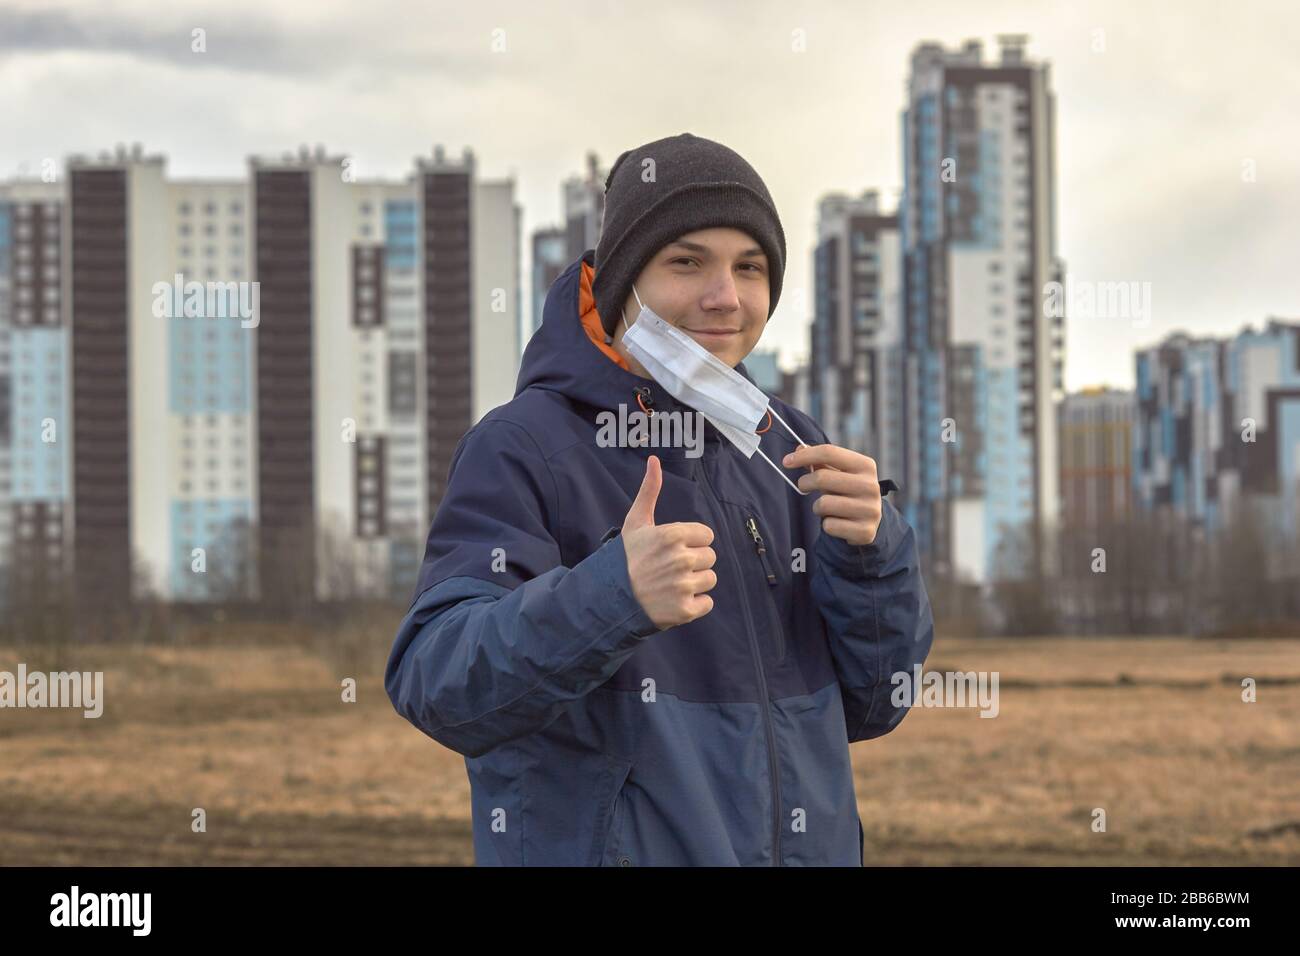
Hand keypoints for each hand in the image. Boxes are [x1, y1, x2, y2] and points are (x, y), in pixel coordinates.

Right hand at [621, 455, 717, 628]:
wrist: (611, 597)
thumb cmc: (626, 557)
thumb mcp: (636, 522)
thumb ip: (649, 490)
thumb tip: (654, 460)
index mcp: (673, 535)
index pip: (707, 535)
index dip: (691, 542)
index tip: (672, 549)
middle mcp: (681, 559)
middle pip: (710, 557)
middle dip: (694, 562)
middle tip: (670, 568)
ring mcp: (683, 586)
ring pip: (710, 579)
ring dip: (695, 583)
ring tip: (672, 584)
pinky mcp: (685, 610)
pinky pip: (707, 603)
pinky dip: (694, 605)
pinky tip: (674, 600)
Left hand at [783, 444, 882, 545]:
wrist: (870, 520)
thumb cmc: (848, 490)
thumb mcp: (839, 473)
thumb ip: (820, 460)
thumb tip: (799, 449)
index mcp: (866, 466)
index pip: (829, 452)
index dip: (804, 455)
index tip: (786, 461)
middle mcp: (871, 486)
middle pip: (822, 477)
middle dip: (805, 482)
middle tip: (804, 486)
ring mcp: (870, 509)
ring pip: (823, 504)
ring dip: (818, 507)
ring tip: (826, 507)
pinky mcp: (865, 531)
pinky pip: (829, 526)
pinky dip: (827, 525)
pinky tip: (837, 522)